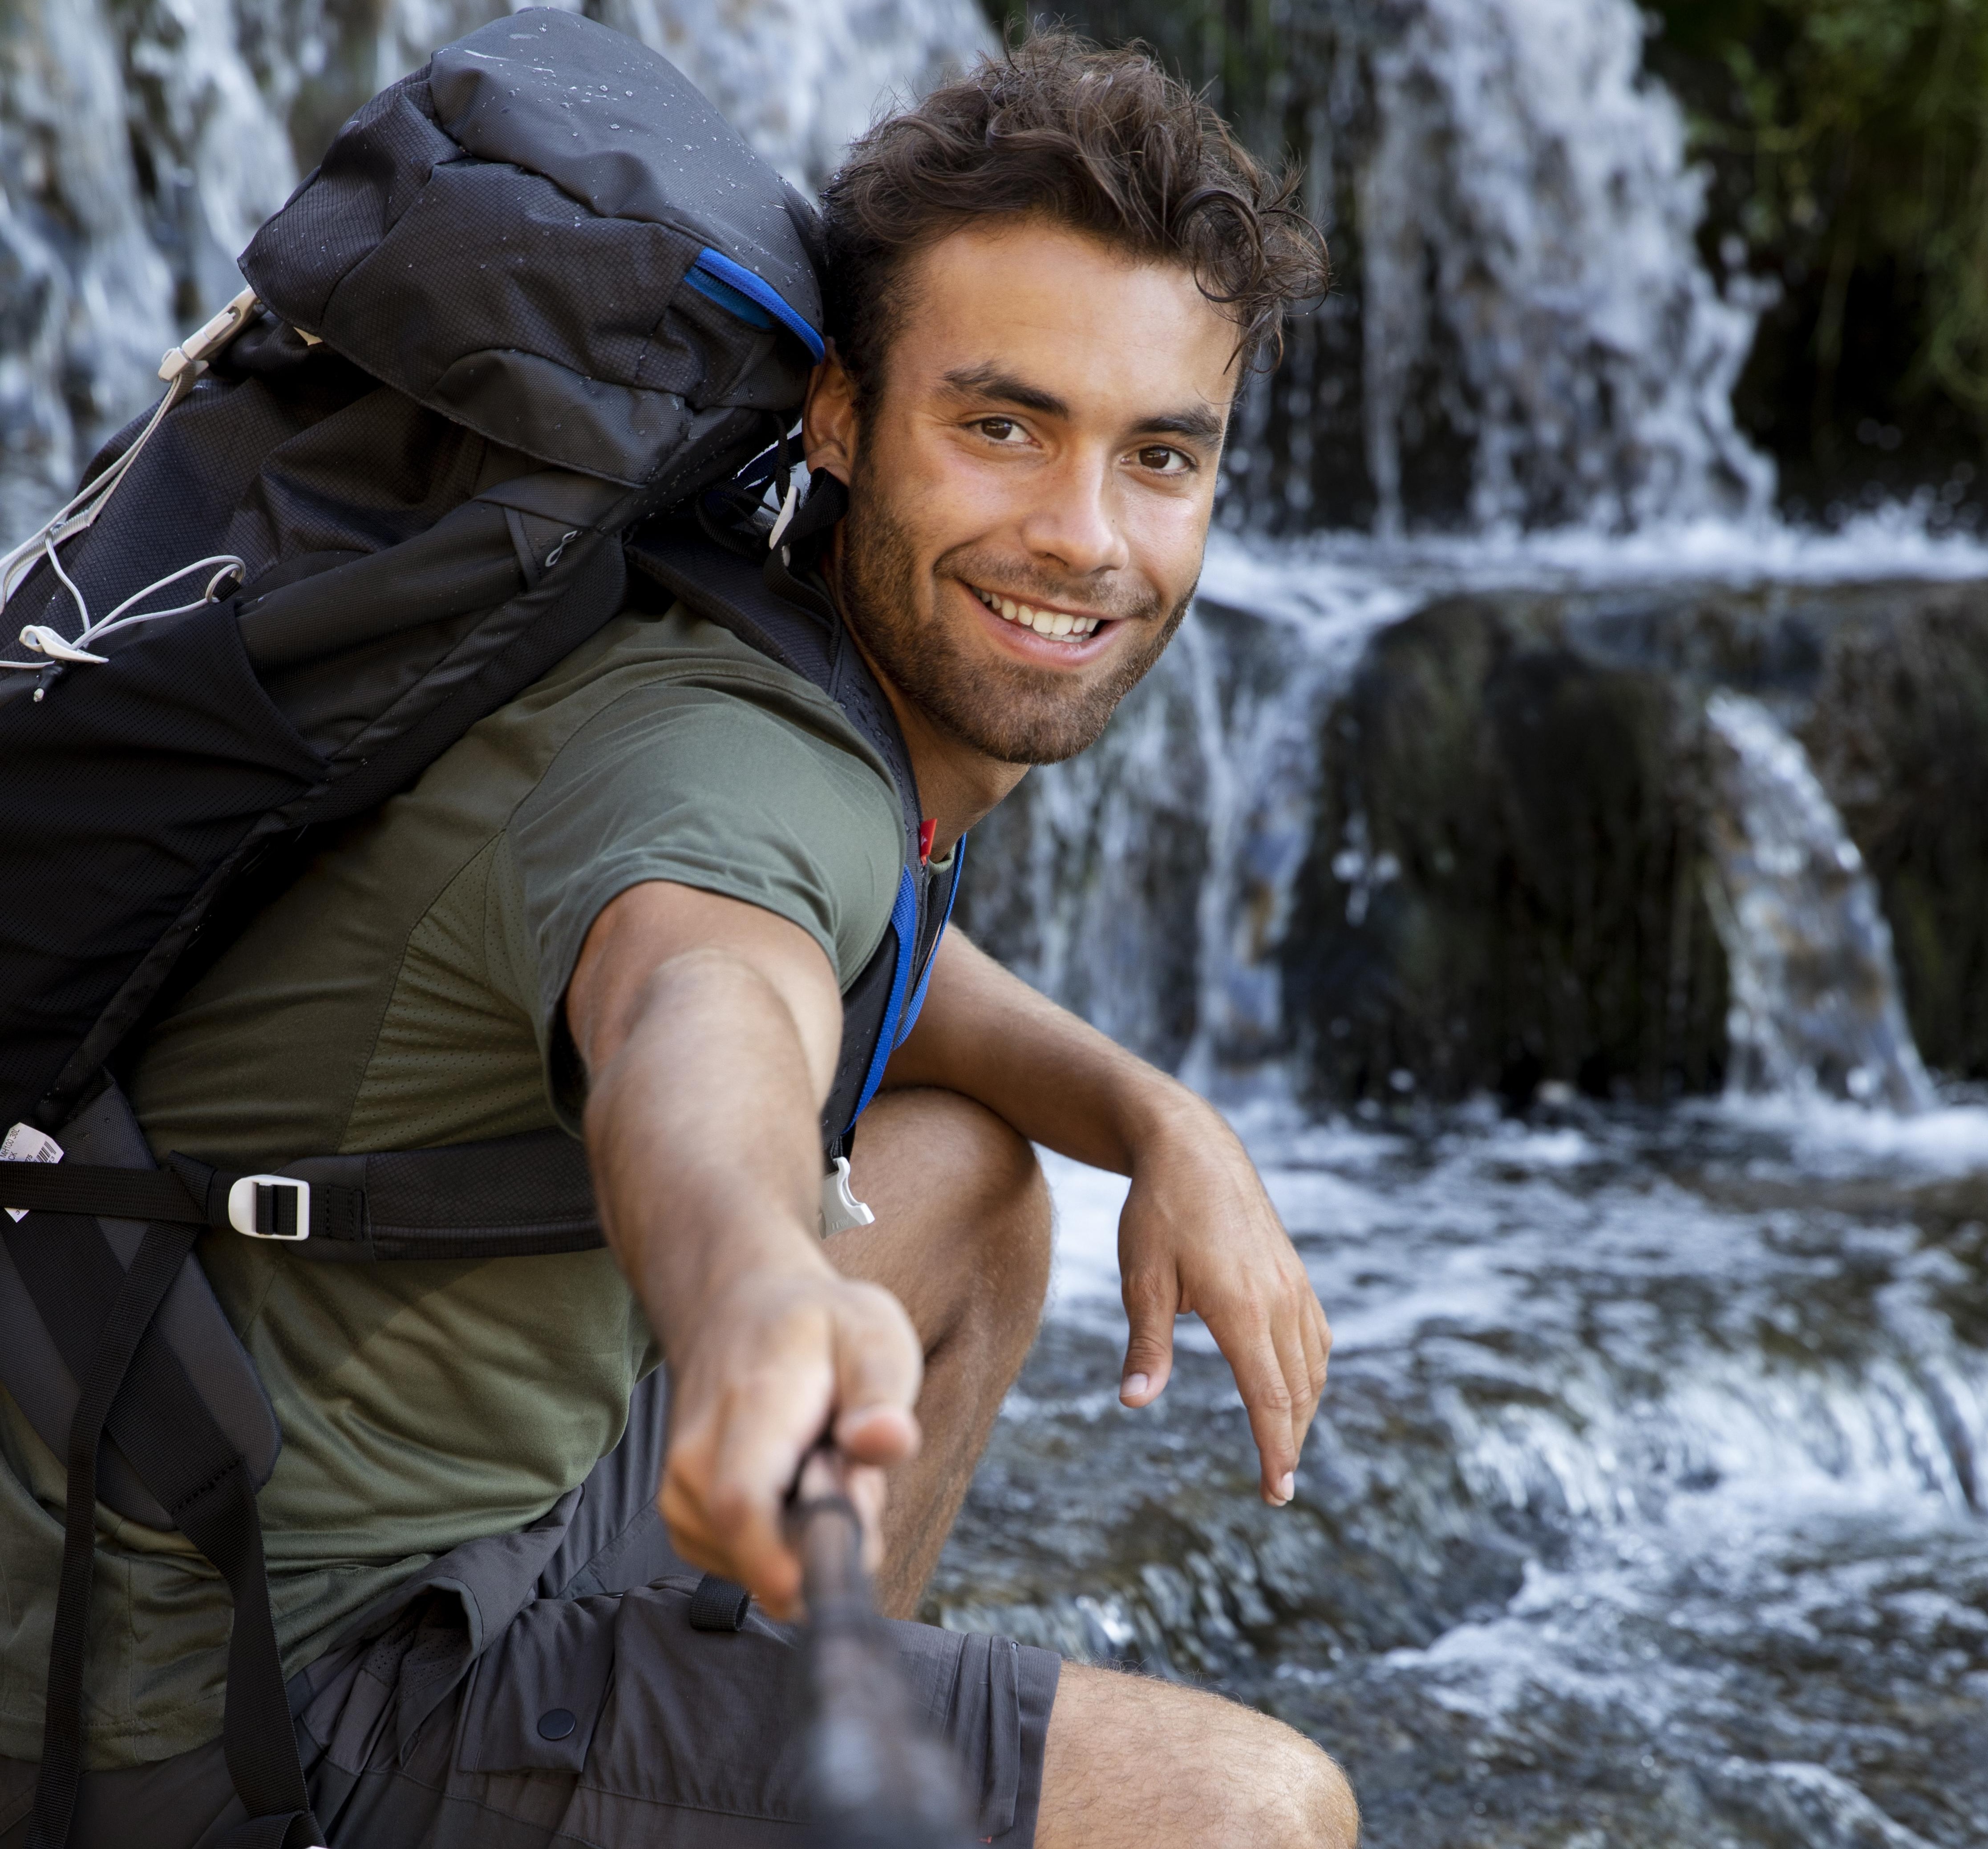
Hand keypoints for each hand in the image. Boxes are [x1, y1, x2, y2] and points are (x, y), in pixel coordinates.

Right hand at [658, 1265, 922, 1615]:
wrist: (739, 1309)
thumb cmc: (818, 1328)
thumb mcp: (873, 1335)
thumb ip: (882, 1392)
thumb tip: (888, 1440)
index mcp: (749, 1410)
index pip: (742, 1505)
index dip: (784, 1561)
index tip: (837, 1576)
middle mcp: (697, 1458)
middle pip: (758, 1552)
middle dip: (827, 1543)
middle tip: (855, 1475)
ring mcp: (681, 1493)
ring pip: (757, 1570)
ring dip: (807, 1543)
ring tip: (824, 1468)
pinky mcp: (683, 1519)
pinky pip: (746, 1569)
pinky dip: (782, 1545)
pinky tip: (794, 1490)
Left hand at [1115, 1092, 1330, 1504]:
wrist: (1191, 1147)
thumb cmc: (1157, 1212)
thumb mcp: (1141, 1279)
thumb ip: (1146, 1344)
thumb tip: (1134, 1403)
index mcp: (1241, 1307)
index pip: (1269, 1397)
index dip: (1276, 1450)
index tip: (1278, 1493)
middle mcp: (1278, 1299)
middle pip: (1298, 1390)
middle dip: (1291, 1442)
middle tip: (1279, 1487)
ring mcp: (1292, 1284)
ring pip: (1313, 1365)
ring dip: (1304, 1411)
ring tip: (1286, 1446)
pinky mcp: (1293, 1272)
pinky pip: (1315, 1335)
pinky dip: (1311, 1371)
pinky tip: (1298, 1387)